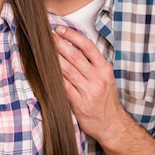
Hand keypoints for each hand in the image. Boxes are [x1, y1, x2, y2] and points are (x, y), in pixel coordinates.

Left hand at [53, 25, 123, 140]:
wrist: (111, 125)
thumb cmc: (106, 100)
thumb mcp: (106, 78)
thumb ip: (93, 64)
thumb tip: (73, 46)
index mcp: (104, 69)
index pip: (88, 46)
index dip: (73, 35)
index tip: (60, 29)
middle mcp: (97, 78)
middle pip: (74, 56)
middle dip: (58, 44)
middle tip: (46, 36)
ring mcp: (88, 91)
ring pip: (67, 70)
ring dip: (53, 58)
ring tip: (42, 50)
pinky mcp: (79, 103)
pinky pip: (63, 87)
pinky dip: (53, 78)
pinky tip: (44, 71)